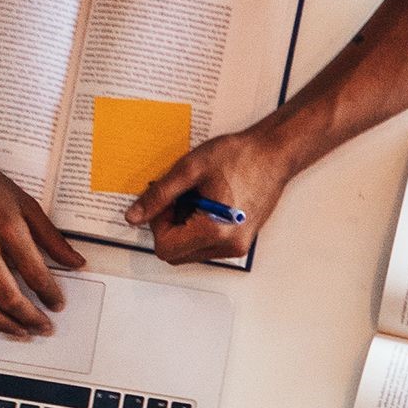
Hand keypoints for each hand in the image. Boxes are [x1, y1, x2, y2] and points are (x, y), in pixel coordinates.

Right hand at [0, 143, 81, 334]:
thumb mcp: (24, 203)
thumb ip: (51, 236)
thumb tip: (75, 262)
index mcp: (6, 228)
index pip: (36, 274)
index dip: (51, 295)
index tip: (57, 304)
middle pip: (9, 297)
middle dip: (31, 318)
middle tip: (43, 327)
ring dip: (4, 325)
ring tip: (20, 332)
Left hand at [128, 123, 296, 266]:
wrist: (274, 153)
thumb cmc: (239, 156)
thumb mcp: (189, 170)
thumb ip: (158, 196)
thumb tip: (134, 217)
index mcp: (214, 232)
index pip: (165, 247)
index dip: (157, 223)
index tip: (167, 201)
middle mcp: (228, 246)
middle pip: (175, 254)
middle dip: (169, 228)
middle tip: (180, 199)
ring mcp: (236, 247)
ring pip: (189, 252)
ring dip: (183, 229)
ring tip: (197, 199)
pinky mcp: (240, 243)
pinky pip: (206, 246)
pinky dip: (198, 229)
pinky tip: (207, 205)